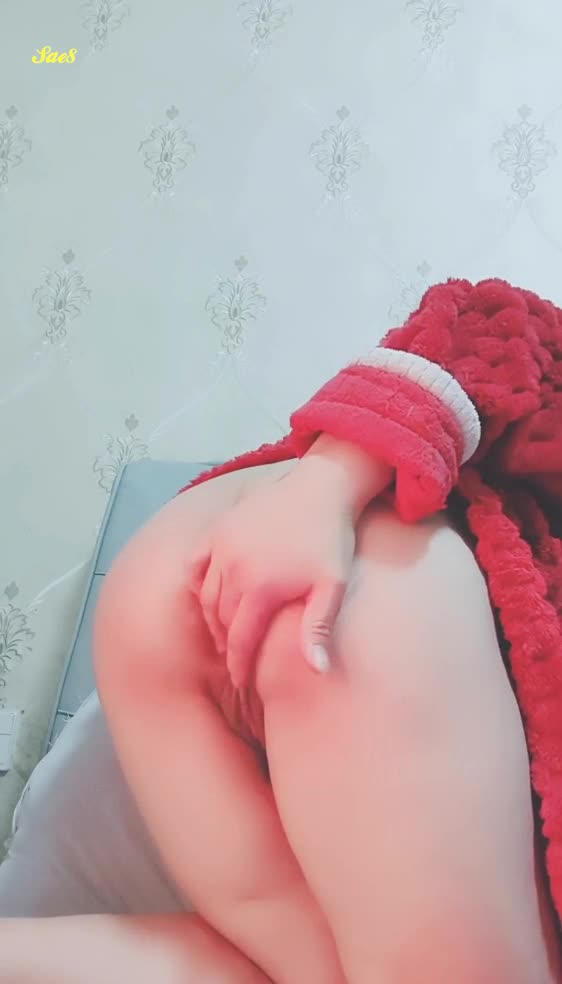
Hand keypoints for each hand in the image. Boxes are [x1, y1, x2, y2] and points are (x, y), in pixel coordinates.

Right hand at [187, 454, 359, 688]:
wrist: (320, 487)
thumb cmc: (330, 539)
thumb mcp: (332, 586)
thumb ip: (317, 628)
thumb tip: (316, 670)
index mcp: (261, 588)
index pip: (240, 639)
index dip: (239, 663)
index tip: (242, 680)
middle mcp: (234, 568)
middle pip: (221, 620)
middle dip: (227, 643)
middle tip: (236, 658)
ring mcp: (222, 546)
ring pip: (206, 595)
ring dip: (213, 618)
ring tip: (225, 632)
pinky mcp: (217, 529)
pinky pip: (195, 563)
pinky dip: (197, 583)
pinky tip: (208, 595)